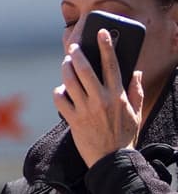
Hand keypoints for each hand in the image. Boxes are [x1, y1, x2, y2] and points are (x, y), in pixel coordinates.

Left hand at [54, 31, 142, 166]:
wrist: (112, 161)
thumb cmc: (124, 135)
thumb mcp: (136, 113)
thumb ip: (136, 91)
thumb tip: (136, 73)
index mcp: (118, 95)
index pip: (112, 65)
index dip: (106, 46)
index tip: (102, 32)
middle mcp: (101, 99)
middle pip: (85, 69)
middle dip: (77, 54)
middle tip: (73, 47)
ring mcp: (85, 109)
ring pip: (69, 81)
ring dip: (65, 69)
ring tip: (65, 64)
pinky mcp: (73, 119)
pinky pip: (59, 99)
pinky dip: (58, 92)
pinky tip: (61, 91)